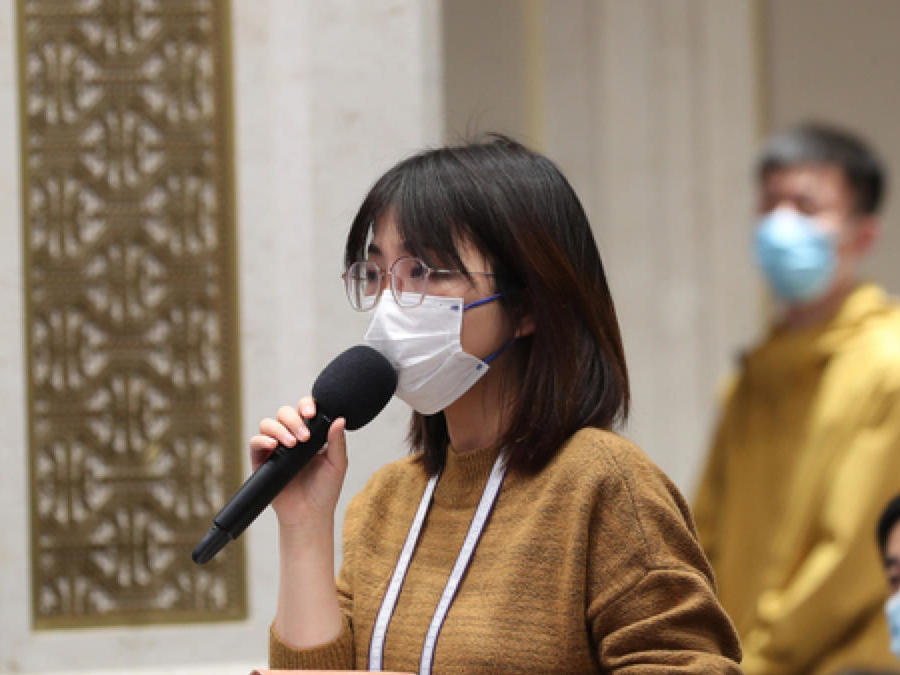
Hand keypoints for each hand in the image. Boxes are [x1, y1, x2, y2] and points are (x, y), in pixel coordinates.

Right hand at [249, 396, 347, 529]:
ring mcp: (276, 447)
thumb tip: (340, 419)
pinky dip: (262, 440)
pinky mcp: (262, 460)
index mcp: (311, 435)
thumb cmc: (325, 490)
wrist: (309, 515)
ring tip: (291, 444)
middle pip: (285, 413)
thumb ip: (337, 441)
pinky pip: (255, 442)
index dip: (306, 405)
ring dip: (279, 429)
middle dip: (294, 420)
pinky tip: (274, 446)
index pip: (305, 410)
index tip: (312, 414)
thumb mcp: (337, 464)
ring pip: (268, 423)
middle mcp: (292, 437)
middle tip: (304, 438)